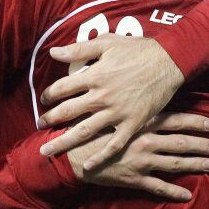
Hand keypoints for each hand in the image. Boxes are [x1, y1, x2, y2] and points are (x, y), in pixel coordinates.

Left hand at [38, 34, 184, 169]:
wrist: (170, 62)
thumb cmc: (138, 50)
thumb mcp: (107, 42)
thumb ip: (79, 49)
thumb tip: (53, 52)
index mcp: (94, 76)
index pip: (62, 88)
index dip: (49, 95)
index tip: (44, 100)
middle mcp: (102, 96)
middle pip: (67, 111)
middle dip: (49, 119)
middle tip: (39, 125)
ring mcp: (117, 112)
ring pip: (84, 131)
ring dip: (63, 141)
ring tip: (47, 150)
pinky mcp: (133, 123)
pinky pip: (114, 144)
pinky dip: (101, 157)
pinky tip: (88, 166)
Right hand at [67, 112, 208, 200]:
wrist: (73, 154)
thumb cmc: (92, 128)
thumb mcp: (112, 109)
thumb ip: (131, 103)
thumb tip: (146, 91)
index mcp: (142, 123)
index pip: (176, 121)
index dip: (196, 123)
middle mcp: (146, 142)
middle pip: (181, 143)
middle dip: (201, 145)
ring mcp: (142, 162)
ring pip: (175, 164)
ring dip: (195, 164)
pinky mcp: (135, 179)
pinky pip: (159, 187)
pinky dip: (174, 192)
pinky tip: (188, 195)